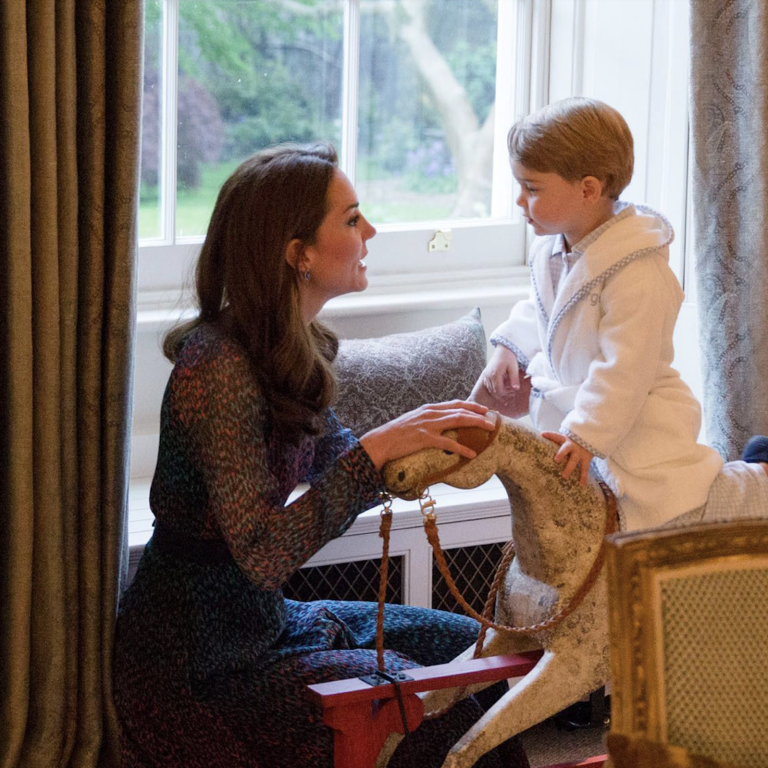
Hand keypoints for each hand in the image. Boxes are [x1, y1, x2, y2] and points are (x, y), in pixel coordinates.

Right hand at [359, 400, 495, 469]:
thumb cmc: (396, 434)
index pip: (454, 404)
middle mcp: (430, 413)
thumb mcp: (414, 421)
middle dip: (478, 413)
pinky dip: (462, 448)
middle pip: (460, 410)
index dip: (470, 405)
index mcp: (429, 408)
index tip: (483, 409)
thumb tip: (440, 423)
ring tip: (489, 429)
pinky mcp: (425, 438)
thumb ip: (427, 419)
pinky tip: (471, 453)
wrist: (381, 441)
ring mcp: (428, 425)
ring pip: (458, 421)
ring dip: (476, 424)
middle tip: (492, 418)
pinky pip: (448, 443)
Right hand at [470, 347, 530, 418]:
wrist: (502, 349)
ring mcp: (486, 375)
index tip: (513, 392)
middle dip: (503, 395)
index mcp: (495, 374)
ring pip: (491, 390)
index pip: (499, 390)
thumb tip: (516, 389)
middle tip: (511, 395)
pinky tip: (501, 390)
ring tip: (507, 394)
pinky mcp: (485, 375)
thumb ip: (514, 379)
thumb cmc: (509, 357)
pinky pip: (488, 386)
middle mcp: (488, 375)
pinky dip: (494, 389)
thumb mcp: (513, 368)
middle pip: (494, 391)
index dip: (506, 393)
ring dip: (498, 393)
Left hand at [542, 432, 593, 486]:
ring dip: (569, 468)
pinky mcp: (586, 459)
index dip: (550, 435)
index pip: (556, 436)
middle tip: (556, 460)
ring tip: (564, 477)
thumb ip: (553, 441)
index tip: (543, 434)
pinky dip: (583, 477)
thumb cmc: (570, 442)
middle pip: (566, 449)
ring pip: (574, 460)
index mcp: (564, 439)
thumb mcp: (563, 439)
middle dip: (561, 454)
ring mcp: (579, 453)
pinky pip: (585, 469)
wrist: (588, 440)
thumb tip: (538, 439)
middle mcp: (572, 446)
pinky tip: (581, 485)